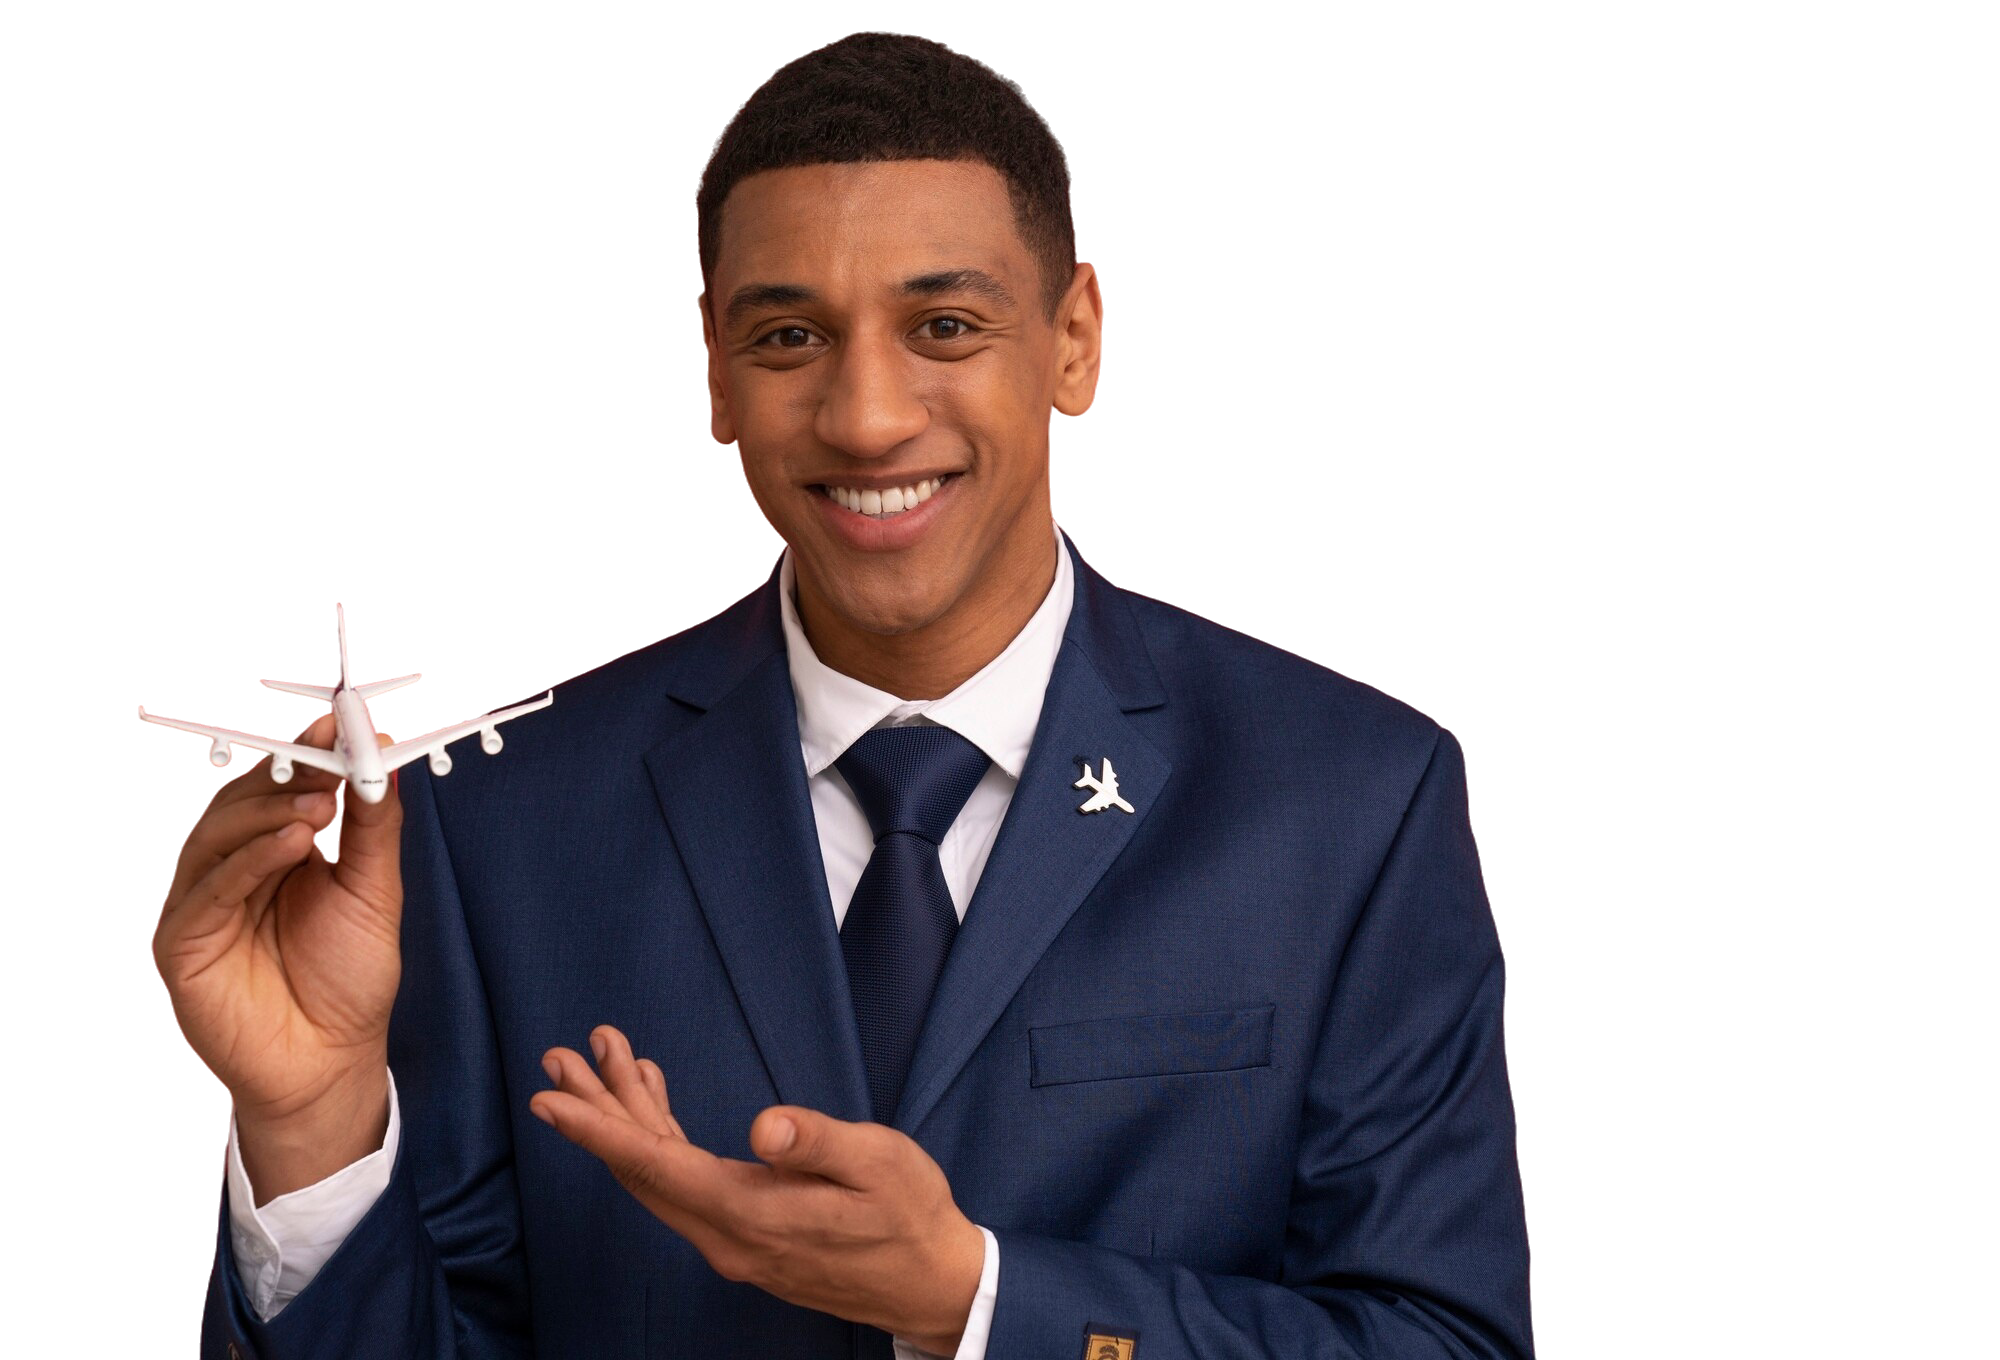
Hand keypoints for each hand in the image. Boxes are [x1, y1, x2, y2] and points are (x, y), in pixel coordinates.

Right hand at [153, 713, 401, 1182]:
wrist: (330, 1061)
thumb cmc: (348, 980)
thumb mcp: (374, 892)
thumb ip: (372, 829)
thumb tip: (382, 763)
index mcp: (274, 851)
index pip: (278, 787)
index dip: (305, 751)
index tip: (340, 721)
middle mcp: (232, 869)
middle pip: (240, 801)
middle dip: (286, 775)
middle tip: (330, 761)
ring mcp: (202, 902)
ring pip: (217, 835)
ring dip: (269, 812)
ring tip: (319, 808)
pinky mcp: (184, 941)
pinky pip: (209, 887)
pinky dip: (249, 858)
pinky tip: (293, 843)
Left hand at [532, 1024, 983, 1354]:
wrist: (932, 1281)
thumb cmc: (911, 1214)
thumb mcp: (880, 1164)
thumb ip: (819, 1143)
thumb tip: (765, 1128)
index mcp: (752, 1214)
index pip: (655, 1167)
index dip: (597, 1131)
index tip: (549, 1099)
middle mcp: (727, 1237)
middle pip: (641, 1171)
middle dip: (596, 1111)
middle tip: (561, 1057)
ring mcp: (733, 1242)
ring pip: (660, 1177)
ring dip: (627, 1119)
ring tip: (604, 1060)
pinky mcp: (746, 1237)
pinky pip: (684, 1185)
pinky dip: (661, 1138)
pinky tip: (655, 1102)